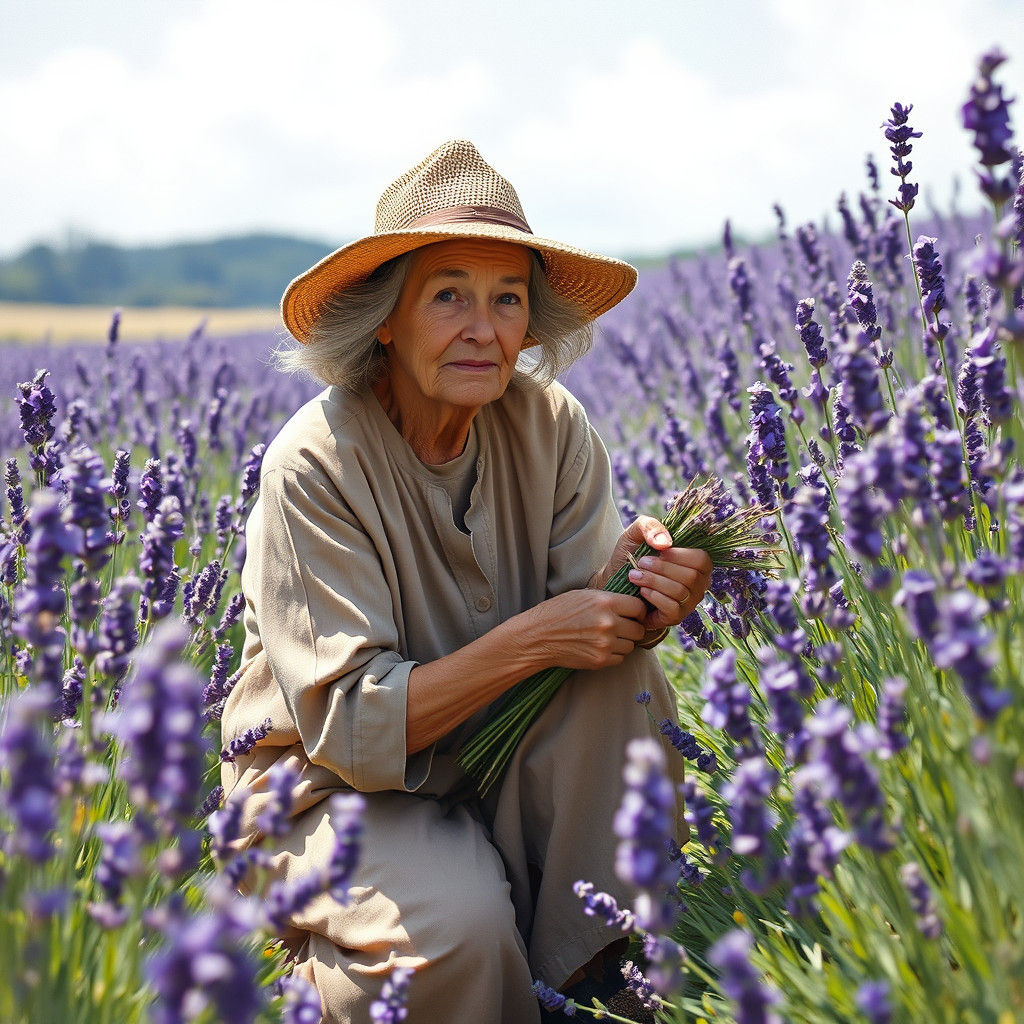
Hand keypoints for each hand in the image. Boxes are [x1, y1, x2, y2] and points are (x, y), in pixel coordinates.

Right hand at [519, 590, 647, 671]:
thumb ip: (609, 600)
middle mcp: (608, 623)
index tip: (634, 614)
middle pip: (639, 629)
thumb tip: (630, 605)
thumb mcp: (584, 595)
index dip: (638, 611)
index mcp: (605, 602)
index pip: (639, 607)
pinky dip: (614, 654)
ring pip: (631, 645)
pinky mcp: (600, 660)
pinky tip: (600, 647)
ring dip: (623, 642)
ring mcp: (605, 644)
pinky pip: (620, 658)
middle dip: (633, 628)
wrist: (537, 636)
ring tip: (608, 637)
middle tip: (622, 627)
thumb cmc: (558, 612)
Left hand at [593, 516, 712, 631]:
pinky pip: (673, 608)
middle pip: (691, 577)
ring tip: (634, 575)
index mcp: (696, 562)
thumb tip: (666, 543)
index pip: (702, 559)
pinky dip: (655, 597)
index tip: (659, 551)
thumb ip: (650, 526)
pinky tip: (641, 591)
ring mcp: (688, 602)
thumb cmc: (632, 555)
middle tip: (641, 563)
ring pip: (680, 592)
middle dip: (662, 568)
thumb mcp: (636, 533)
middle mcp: (698, 583)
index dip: (680, 555)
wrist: (614, 580)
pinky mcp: (675, 617)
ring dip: (654, 581)